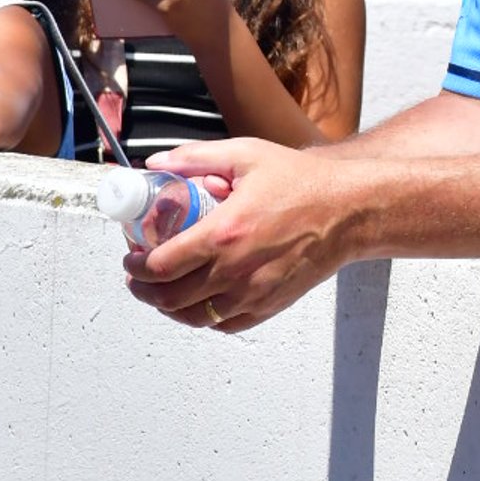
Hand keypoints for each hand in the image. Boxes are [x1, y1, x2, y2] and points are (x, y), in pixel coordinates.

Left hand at [122, 139, 360, 332]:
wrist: (348, 210)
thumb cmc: (302, 183)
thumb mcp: (246, 156)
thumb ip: (197, 158)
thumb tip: (158, 162)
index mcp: (224, 233)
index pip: (162, 266)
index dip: (136, 267)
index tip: (131, 257)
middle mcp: (235, 270)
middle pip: (170, 298)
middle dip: (144, 291)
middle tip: (138, 277)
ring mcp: (253, 293)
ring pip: (194, 318)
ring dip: (169, 308)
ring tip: (162, 291)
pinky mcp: (269, 306)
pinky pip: (224, 325)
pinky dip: (203, 318)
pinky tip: (199, 300)